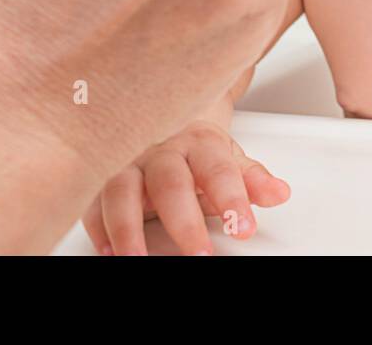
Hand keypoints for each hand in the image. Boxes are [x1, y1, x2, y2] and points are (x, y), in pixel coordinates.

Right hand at [82, 120, 289, 254]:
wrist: (162, 114)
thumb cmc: (194, 146)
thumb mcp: (228, 157)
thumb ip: (252, 180)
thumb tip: (279, 193)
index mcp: (198, 143)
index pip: (218, 171)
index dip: (232, 199)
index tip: (242, 227)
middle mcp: (161, 150)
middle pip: (170, 184)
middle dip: (184, 222)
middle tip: (199, 254)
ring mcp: (127, 160)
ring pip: (121, 189)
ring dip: (128, 228)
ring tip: (138, 258)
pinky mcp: (101, 175)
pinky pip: (93, 198)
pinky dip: (98, 225)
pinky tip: (107, 248)